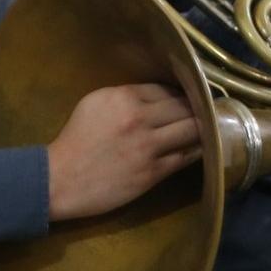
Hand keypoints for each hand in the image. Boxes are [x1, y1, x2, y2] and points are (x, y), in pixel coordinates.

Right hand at [45, 83, 200, 220]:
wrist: (59, 180)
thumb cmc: (75, 140)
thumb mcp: (94, 103)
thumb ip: (126, 95)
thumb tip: (158, 94)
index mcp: (122, 97)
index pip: (165, 89)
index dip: (179, 93)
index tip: (188, 97)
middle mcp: (138, 118)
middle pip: (184, 106)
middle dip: (197, 108)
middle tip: (206, 110)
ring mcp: (147, 146)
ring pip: (192, 130)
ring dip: (203, 127)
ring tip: (210, 126)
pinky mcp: (152, 172)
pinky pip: (186, 156)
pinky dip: (197, 149)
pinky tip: (205, 147)